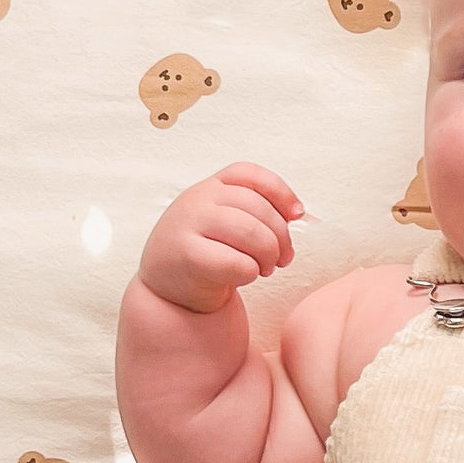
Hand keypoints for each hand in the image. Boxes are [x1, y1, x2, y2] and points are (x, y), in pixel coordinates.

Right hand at [138, 161, 302, 314]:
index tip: (296, 214)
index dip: (280, 191)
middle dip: (281, 237)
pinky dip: (250, 272)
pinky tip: (244, 276)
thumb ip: (253, 211)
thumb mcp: (225, 221)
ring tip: (265, 268)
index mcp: (210, 187)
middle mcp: (197, 200)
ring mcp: (189, 225)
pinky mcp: (187, 256)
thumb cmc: (204, 254)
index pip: (249, 174)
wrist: (167, 289)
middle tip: (281, 258)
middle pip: (258, 207)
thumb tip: (294, 212)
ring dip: (268, 255)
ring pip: (251, 232)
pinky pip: (236, 262)